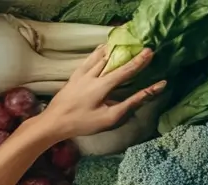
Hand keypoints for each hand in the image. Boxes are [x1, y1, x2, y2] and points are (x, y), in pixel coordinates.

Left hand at [33, 46, 165, 141]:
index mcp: (102, 85)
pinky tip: (102, 47)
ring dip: (113, 47)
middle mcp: (91, 75)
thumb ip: (132, 102)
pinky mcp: (73, 76)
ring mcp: (80, 74)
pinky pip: (88, 59)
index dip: (139, 60)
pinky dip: (98, 51)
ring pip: (99, 55)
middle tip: (139, 41)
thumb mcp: (110, 117)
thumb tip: (154, 89)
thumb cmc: (82, 123)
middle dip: (127, 50)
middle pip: (112, 58)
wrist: (52, 123)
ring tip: (124, 39)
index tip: (151, 50)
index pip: (125, 69)